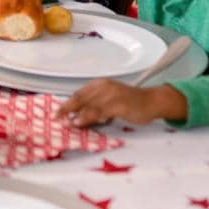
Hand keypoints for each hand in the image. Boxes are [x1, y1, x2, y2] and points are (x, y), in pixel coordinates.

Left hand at [58, 80, 185, 127]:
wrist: (152, 101)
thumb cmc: (130, 103)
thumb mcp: (110, 100)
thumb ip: (95, 105)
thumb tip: (76, 116)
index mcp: (100, 84)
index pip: (79, 94)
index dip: (67, 104)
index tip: (56, 113)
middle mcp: (104, 86)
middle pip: (80, 98)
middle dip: (66, 109)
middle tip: (56, 118)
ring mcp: (112, 94)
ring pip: (88, 105)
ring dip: (75, 115)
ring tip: (66, 124)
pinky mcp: (119, 104)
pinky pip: (100, 111)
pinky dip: (88, 117)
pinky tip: (80, 122)